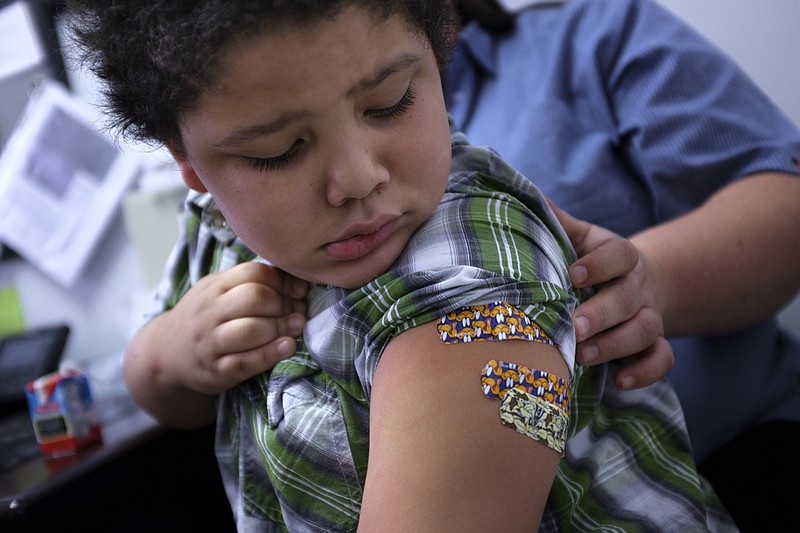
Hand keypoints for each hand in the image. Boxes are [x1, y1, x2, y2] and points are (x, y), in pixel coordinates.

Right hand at [149, 261, 308, 394]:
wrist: (165, 354)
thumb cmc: (204, 318)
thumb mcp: (216, 292)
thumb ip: (247, 283)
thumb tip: (294, 281)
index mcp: (213, 287)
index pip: (252, 273)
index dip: (283, 281)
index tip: (299, 291)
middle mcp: (209, 313)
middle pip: (254, 298)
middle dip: (285, 304)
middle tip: (299, 311)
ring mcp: (210, 343)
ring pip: (251, 329)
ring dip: (281, 327)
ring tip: (296, 327)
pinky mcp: (216, 371)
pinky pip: (246, 361)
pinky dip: (271, 353)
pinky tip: (288, 346)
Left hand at [548, 201, 673, 389]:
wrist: (637, 281)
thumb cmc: (594, 260)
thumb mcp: (581, 238)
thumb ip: (559, 222)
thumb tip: (530, 197)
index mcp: (620, 256)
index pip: (619, 255)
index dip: (600, 265)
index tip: (573, 274)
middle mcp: (638, 286)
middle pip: (628, 299)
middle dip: (602, 314)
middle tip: (575, 326)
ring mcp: (649, 316)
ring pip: (645, 331)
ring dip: (615, 345)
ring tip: (583, 355)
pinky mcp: (654, 343)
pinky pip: (662, 359)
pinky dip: (646, 371)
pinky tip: (620, 380)